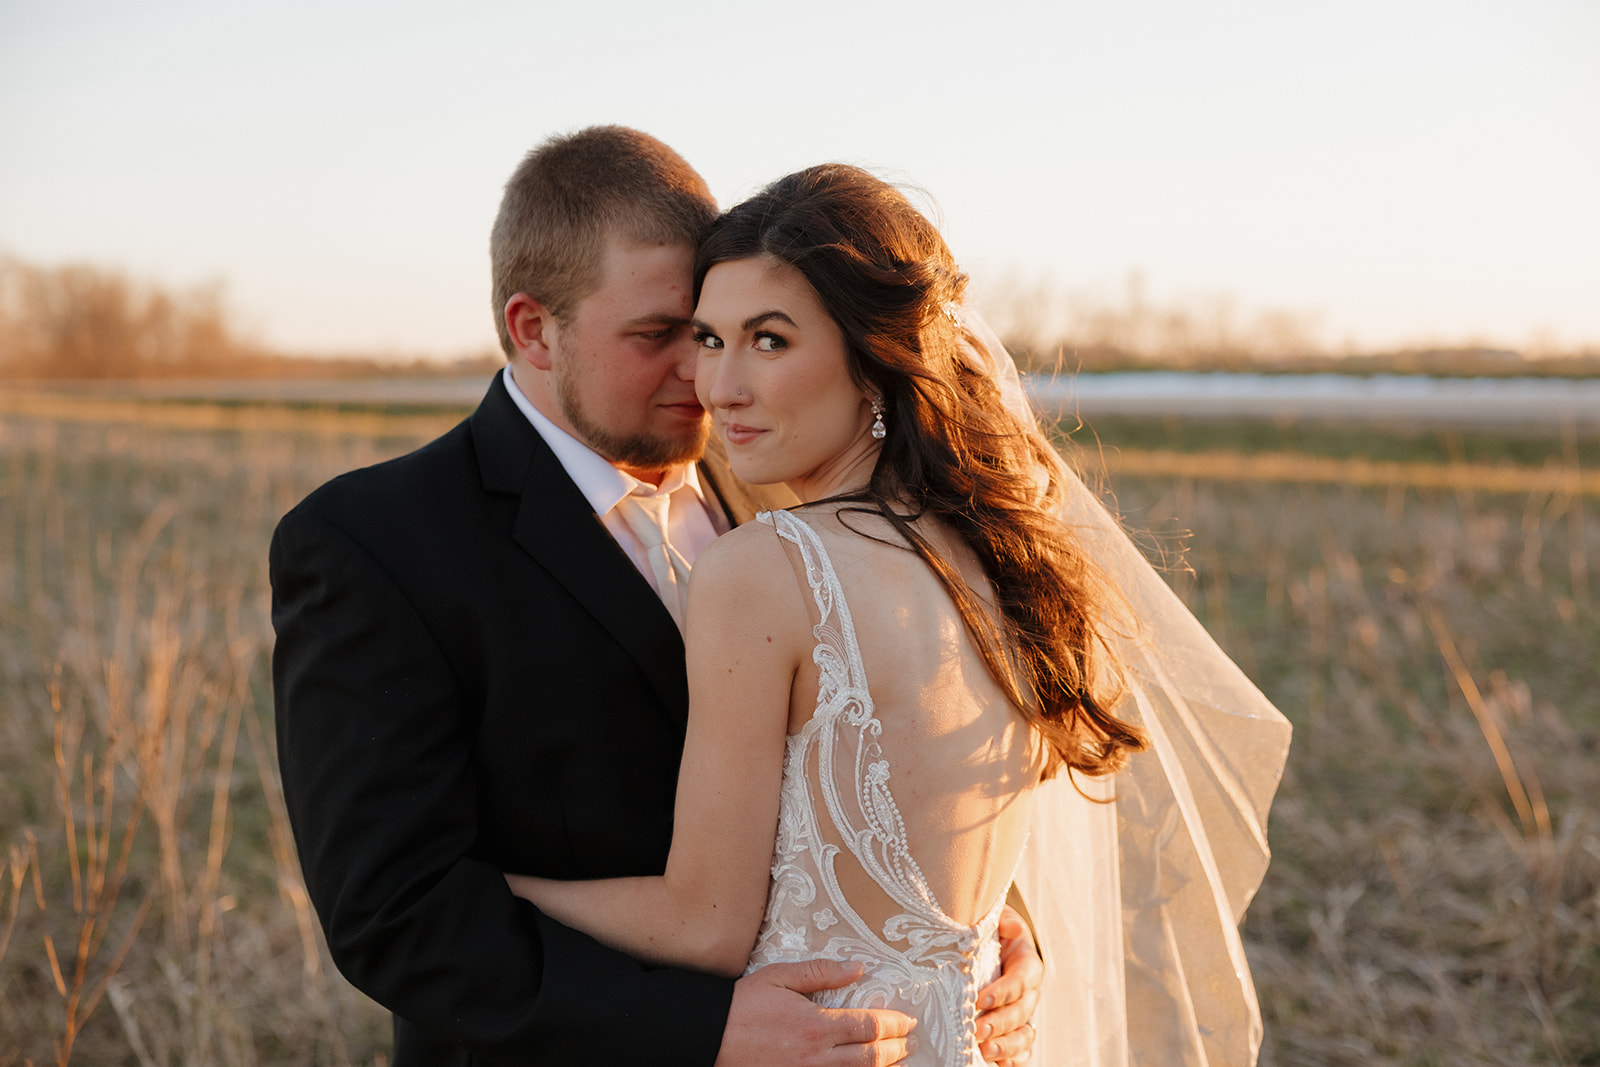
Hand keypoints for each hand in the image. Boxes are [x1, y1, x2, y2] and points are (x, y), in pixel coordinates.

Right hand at [715, 959, 917, 1066]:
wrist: (710, 1037)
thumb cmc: (743, 1005)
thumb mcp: (780, 977)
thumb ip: (821, 972)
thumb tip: (858, 968)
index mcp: (816, 1024)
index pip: (869, 1026)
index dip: (895, 1025)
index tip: (909, 1021)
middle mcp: (817, 1056)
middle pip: (871, 1057)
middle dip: (897, 1049)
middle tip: (911, 1042)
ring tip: (897, 1060)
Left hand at [974, 907, 1041, 1064]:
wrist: (991, 945)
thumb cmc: (991, 933)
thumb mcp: (998, 921)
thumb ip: (1004, 922)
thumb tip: (1013, 929)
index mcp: (1027, 965)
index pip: (1020, 980)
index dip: (1004, 992)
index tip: (980, 999)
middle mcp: (1029, 993)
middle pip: (1020, 1013)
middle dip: (999, 1023)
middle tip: (977, 1030)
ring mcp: (1023, 1015)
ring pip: (1023, 1035)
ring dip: (1006, 1046)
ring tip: (984, 1051)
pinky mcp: (1014, 1030)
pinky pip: (1020, 1051)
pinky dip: (1012, 1060)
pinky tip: (995, 1064)